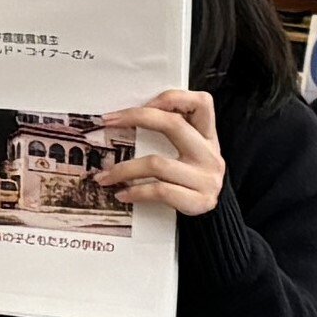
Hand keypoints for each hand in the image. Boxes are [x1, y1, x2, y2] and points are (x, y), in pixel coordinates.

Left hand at [98, 88, 224, 217]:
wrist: (212, 217)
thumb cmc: (190, 181)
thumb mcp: (190, 154)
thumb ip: (173, 136)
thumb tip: (123, 120)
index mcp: (208, 136)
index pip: (201, 103)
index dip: (170, 99)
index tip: (141, 104)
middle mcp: (209, 153)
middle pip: (173, 124)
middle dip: (136, 117)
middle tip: (108, 121)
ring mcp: (206, 177)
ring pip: (157, 163)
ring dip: (124, 169)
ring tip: (104, 177)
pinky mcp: (198, 200)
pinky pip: (160, 190)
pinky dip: (136, 192)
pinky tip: (122, 194)